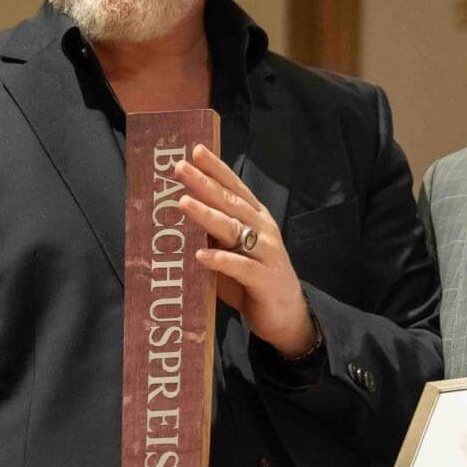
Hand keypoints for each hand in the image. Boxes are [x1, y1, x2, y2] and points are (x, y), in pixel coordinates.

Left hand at [174, 144, 315, 356]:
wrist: (287, 316)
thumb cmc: (252, 281)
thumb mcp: (231, 251)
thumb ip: (213, 235)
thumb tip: (179, 217)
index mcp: (256, 218)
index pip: (234, 187)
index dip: (216, 168)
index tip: (196, 150)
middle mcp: (263, 229)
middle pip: (230, 202)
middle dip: (204, 183)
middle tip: (180, 168)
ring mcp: (265, 253)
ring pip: (233, 229)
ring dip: (207, 215)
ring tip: (182, 203)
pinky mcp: (263, 279)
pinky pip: (239, 267)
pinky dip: (220, 260)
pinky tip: (200, 255)